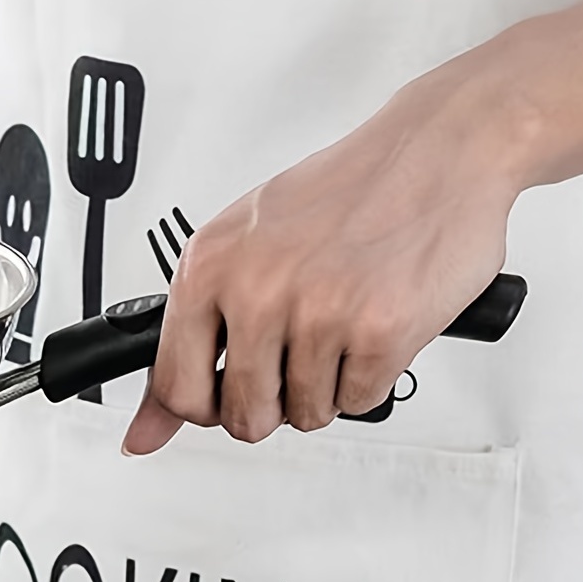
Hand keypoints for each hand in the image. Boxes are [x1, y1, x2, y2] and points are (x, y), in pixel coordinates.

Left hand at [123, 61, 527, 453]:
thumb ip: (193, 332)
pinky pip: (359, 403)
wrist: (435, 154)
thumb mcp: (243, 243)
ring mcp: (318, 315)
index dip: (198, 409)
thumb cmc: (342, 194)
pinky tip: (371, 327)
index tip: (214, 403)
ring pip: (305, 414)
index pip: (175, 386)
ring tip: (338, 326)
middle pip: (243, 415)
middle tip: (290, 363)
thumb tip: (148, 427)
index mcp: (208, 267)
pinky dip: (369, 378)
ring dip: (325, 387)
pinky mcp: (379, 334)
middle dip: (270, 406)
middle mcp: (256, 290)